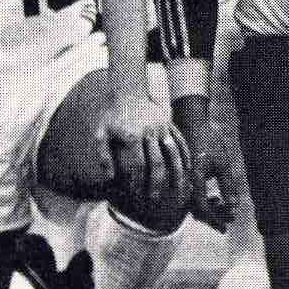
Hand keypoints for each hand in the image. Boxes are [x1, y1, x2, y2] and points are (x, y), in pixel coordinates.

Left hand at [96, 85, 187, 218]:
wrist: (130, 91)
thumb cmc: (113, 116)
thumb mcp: (101, 133)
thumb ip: (103, 155)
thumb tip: (110, 178)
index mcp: (132, 135)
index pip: (137, 165)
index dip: (137, 181)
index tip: (136, 193)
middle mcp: (149, 132)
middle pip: (157, 162)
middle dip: (157, 182)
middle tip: (155, 198)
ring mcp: (162, 127)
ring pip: (173, 154)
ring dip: (176, 173)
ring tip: (178, 189)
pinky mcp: (170, 124)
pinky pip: (180, 142)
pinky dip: (185, 157)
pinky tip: (187, 170)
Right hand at [174, 97, 247, 232]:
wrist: (191, 120)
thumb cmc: (208, 140)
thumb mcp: (223, 162)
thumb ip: (227, 185)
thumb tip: (232, 206)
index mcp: (193, 181)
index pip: (203, 209)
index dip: (215, 219)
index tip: (227, 225)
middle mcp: (183, 183)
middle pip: (196, 210)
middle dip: (214, 217)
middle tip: (230, 219)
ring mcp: (180, 180)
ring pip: (193, 204)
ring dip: (209, 209)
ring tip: (225, 207)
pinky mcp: (181, 176)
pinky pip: (190, 195)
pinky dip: (203, 199)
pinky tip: (215, 197)